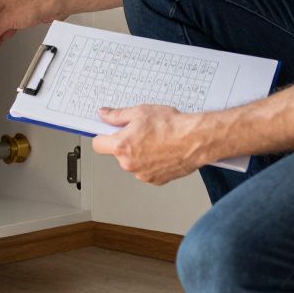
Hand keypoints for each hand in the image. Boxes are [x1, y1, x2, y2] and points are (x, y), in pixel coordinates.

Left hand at [91, 105, 212, 184]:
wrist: (195, 139)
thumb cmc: (171, 126)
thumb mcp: (140, 112)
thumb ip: (118, 115)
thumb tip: (104, 114)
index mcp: (121, 146)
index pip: (98, 145)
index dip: (103, 136)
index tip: (108, 132)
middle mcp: (129, 164)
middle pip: (117, 153)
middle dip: (125, 144)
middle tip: (141, 132)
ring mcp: (142, 174)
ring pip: (133, 163)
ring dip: (139, 154)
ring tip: (156, 142)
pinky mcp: (155, 180)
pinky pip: (146, 171)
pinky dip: (151, 163)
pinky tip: (162, 151)